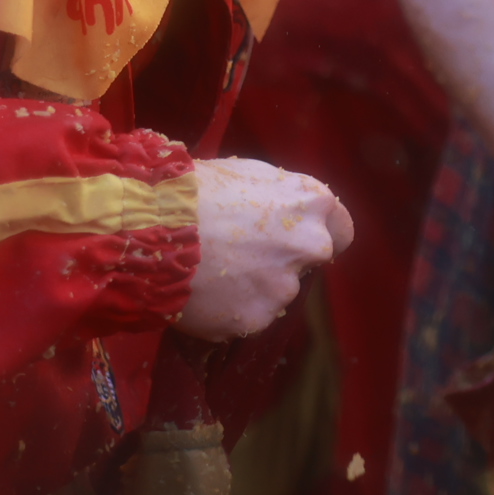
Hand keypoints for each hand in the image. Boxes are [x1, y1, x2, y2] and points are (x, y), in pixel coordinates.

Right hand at [176, 157, 352, 339]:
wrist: (151, 227)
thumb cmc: (195, 190)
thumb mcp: (248, 175)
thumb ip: (280, 199)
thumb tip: (283, 211)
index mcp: (314, 203)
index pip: (342, 230)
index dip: (316, 236)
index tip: (296, 242)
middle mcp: (311, 246)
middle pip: (308, 263)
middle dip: (283, 262)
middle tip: (242, 257)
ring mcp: (284, 287)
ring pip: (275, 293)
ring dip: (252, 289)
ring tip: (211, 274)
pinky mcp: (256, 319)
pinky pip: (246, 318)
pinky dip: (228, 312)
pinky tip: (201, 293)